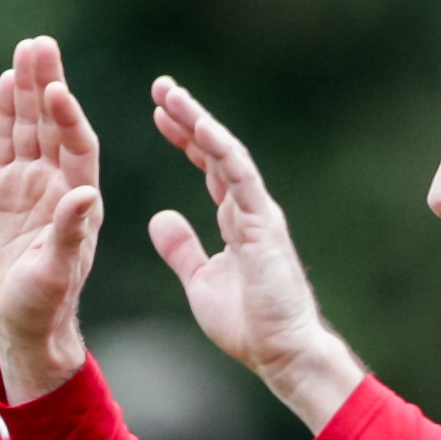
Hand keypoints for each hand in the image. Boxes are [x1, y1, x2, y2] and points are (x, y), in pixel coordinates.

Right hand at [0, 36, 102, 402]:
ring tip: (27, 49)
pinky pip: (6, 143)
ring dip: (29, 90)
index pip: (78, 148)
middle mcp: (59, 184)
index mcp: (81, 201)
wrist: (19, 321)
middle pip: (55, 125)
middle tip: (42, 46)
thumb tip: (83, 197)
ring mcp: (31, 184)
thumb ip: (69, 235)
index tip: (57, 91)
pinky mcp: (3, 189)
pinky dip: (6, 114)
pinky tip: (7, 82)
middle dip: (49, 85)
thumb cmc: (44, 304)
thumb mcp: (57, 273)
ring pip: (31, 127)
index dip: (68, 118)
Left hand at [148, 76, 366, 431]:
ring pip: (227, 154)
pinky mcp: (264, 223)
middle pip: (216, 150)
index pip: (208, 166)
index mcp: (236, 219)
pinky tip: (200, 126)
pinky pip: (241, 177)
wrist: (281, 353)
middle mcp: (249, 208)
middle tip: (162, 85)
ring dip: (200, 121)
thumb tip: (159, 218)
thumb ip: (182, 248)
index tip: (158, 113)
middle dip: (189, 117)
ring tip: (172, 94)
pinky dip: (221, 149)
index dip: (184, 138)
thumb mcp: (200, 281)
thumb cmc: (250, 324)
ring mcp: (259, 213)